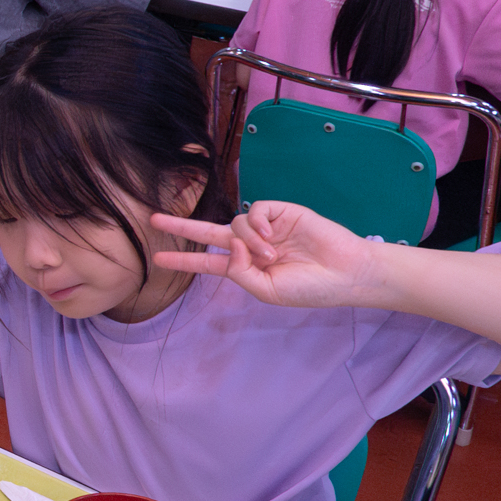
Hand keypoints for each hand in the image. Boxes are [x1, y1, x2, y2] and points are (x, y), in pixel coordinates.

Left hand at [149, 203, 386, 308]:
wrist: (346, 273)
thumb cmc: (310, 287)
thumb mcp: (266, 290)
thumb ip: (240, 272)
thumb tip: (229, 245)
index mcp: (246, 267)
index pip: (208, 261)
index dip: (184, 259)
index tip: (158, 259)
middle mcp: (251, 245)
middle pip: (209, 232)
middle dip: (182, 226)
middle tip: (154, 220)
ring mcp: (266, 227)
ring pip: (236, 224)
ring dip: (249, 241)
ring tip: (271, 255)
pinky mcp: (281, 211)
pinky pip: (254, 210)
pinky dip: (256, 223)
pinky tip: (269, 236)